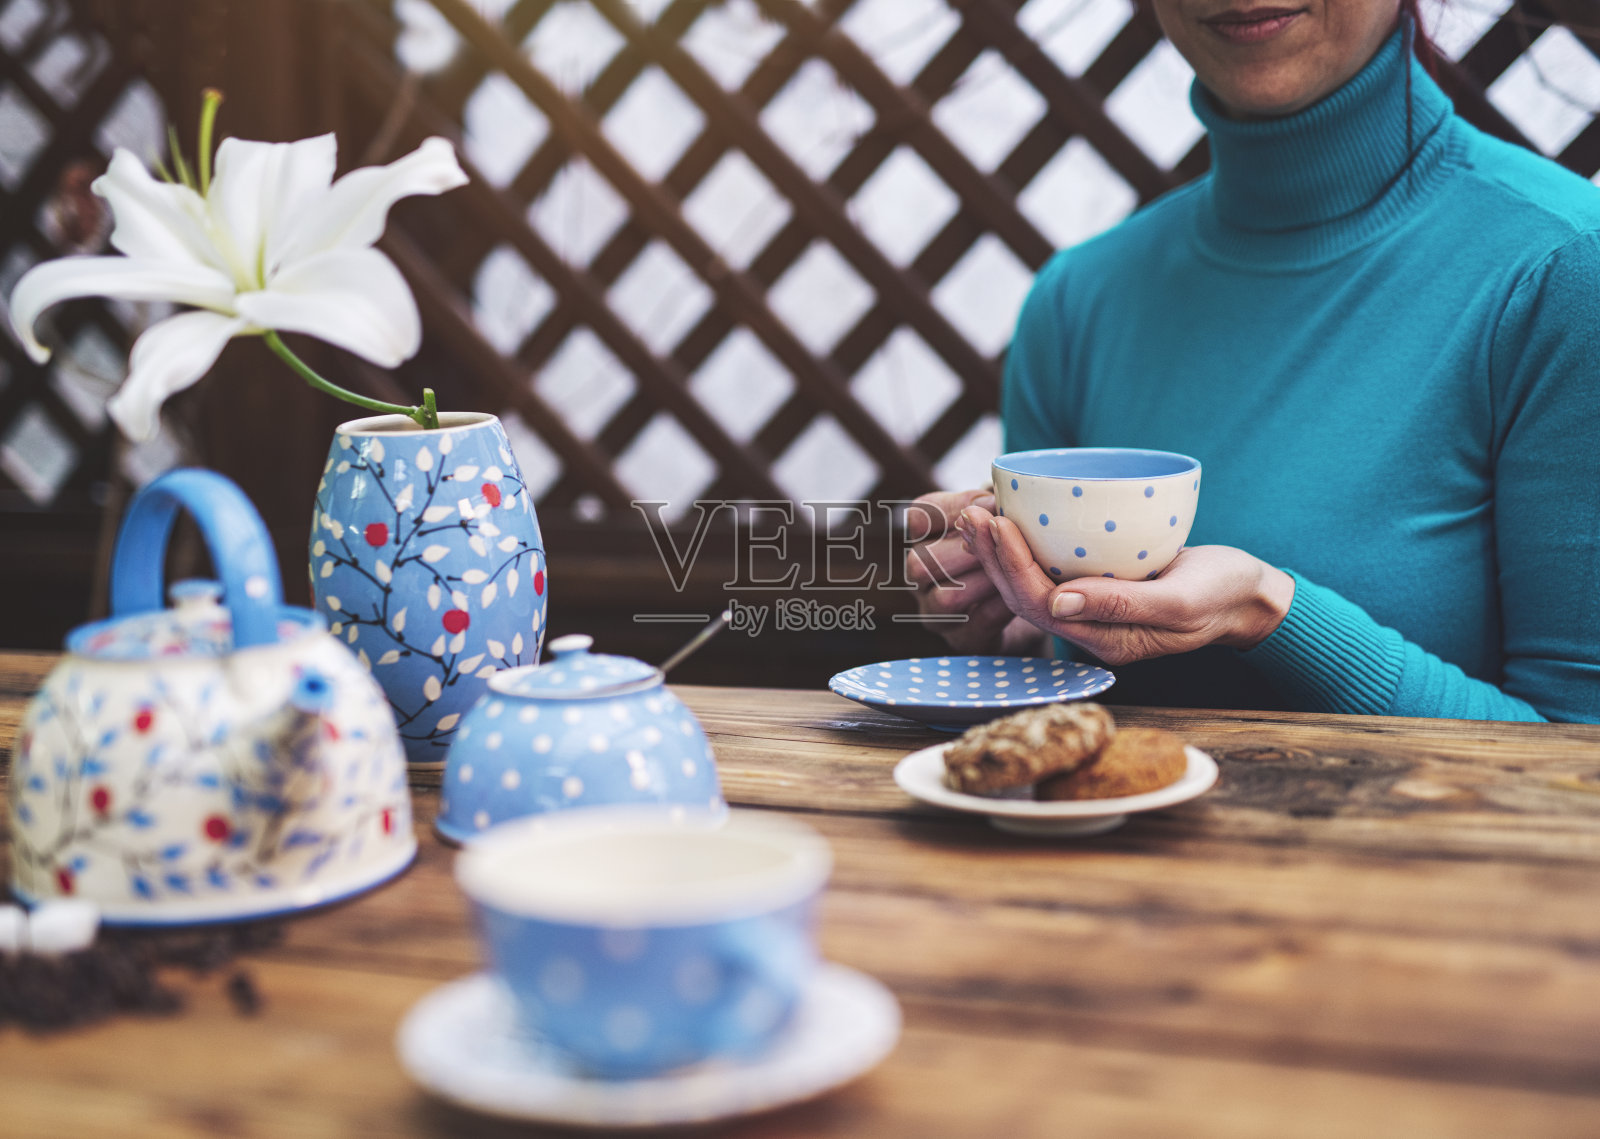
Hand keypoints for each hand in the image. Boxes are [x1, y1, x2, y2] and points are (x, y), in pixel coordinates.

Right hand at [904, 490, 1047, 654]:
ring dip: (987, 580)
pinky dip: (1004, 606)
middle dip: (970, 549)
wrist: (1034, 599)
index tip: (994, 501)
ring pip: (946, 598)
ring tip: (1019, 567)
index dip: (956, 507)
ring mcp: (935, 613)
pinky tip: (1028, 592)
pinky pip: (977, 623)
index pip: (919, 516)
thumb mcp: (1004, 515)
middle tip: (1009, 537)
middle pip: (922, 561)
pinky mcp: (962, 641)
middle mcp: (919, 577)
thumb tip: (1003, 494)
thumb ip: (999, 502)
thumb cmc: (1015, 544)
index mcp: (924, 537)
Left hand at [959, 503, 1294, 666]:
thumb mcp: (1181, 601)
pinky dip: (1026, 547)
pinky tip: (1011, 520)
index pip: (1042, 605)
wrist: (1247, 595)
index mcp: (1105, 640)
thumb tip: (1059, 604)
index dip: (1013, 567)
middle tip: (971, 513)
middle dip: (993, 556)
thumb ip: (1123, 606)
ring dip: (1000, 551)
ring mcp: (1092, 610)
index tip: (997, 524)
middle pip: (1025, 596)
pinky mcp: (1097, 587)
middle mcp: (1090, 629)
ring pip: (1031, 584)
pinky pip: (1050, 570)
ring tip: (977, 513)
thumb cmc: (1222, 595)